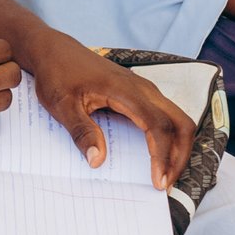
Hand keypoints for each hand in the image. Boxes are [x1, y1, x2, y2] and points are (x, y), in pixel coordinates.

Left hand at [26, 34, 194, 190]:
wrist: (54, 50)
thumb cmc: (57, 74)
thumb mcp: (62, 105)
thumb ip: (81, 132)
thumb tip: (98, 161)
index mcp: (126, 91)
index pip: (158, 125)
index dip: (162, 155)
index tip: (157, 182)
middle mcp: (143, 88)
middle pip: (181, 123)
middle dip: (180, 155)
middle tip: (167, 183)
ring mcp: (144, 89)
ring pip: (177, 119)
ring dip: (177, 147)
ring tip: (164, 174)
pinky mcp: (140, 93)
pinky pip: (165, 115)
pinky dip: (169, 137)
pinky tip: (155, 155)